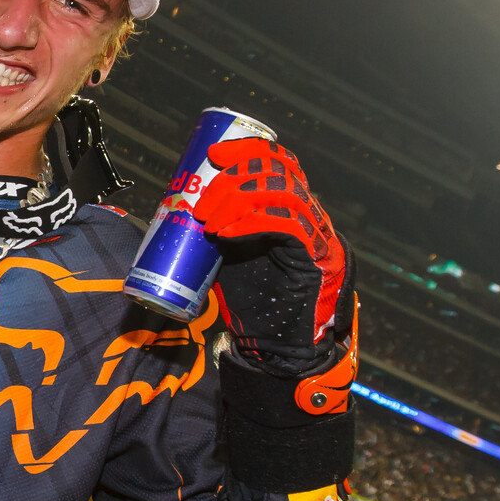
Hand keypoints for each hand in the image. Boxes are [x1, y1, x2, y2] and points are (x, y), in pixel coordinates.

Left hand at [191, 139, 349, 378]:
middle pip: (278, 171)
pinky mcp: (316, 256)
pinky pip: (286, 224)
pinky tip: (226, 230)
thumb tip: (182, 207)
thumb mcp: (230, 257)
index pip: (277, 162)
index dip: (247, 150)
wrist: (280, 350)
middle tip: (202, 198)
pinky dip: (252, 221)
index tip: (214, 153)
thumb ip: (221, 231)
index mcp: (289, 210)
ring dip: (238, 197)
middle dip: (235, 176)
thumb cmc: (254, 306)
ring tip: (209, 218)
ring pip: (282, 191)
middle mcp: (307, 216)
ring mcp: (315, 234)